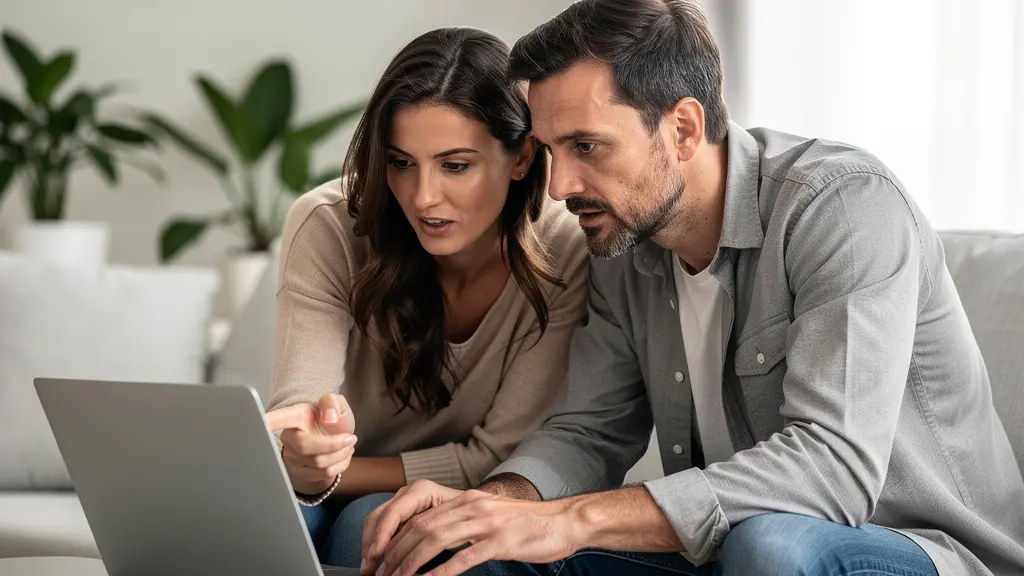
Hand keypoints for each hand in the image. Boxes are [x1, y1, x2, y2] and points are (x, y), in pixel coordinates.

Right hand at [266, 393, 356, 494]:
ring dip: (341, 455)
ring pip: (318, 464)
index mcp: (295, 417)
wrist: (331, 439)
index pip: (278, 419)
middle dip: (333, 445)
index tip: (260, 422)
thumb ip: (333, 403)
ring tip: (347, 445)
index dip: (268, 422)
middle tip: (351, 438)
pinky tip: (342, 456)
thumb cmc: (330, 420)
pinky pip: (324, 475)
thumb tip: (329, 417)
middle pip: (305, 447)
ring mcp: (291, 457)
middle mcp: (288, 437)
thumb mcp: (336, 405)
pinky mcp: (299, 473)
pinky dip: (341, 465)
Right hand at [361, 480, 463, 573]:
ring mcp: (402, 502)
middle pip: (379, 517)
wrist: (475, 507)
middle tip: (368, 569)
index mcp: (422, 491)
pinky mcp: (401, 513)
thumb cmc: (468, 515)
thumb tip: (416, 558)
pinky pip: (381, 526)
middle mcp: (408, 493)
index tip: (377, 556)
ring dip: (369, 547)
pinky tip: (376, 561)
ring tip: (369, 569)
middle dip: (370, 544)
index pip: (393, 513)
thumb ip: (434, 536)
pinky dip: (376, 544)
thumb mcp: (455, 525)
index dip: (382, 536)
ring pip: (376, 522)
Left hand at [370, 487, 581, 575]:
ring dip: (411, 563)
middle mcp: (471, 506)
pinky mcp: (501, 541)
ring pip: (436, 540)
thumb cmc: (527, 525)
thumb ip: (462, 525)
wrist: (564, 521)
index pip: (419, 518)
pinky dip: (441, 572)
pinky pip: (464, 557)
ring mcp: (486, 523)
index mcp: (465, 500)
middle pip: (421, 528)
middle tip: (380, 574)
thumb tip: (431, 545)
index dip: (394, 539)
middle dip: (395, 553)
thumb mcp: (489, 517)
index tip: (379, 560)